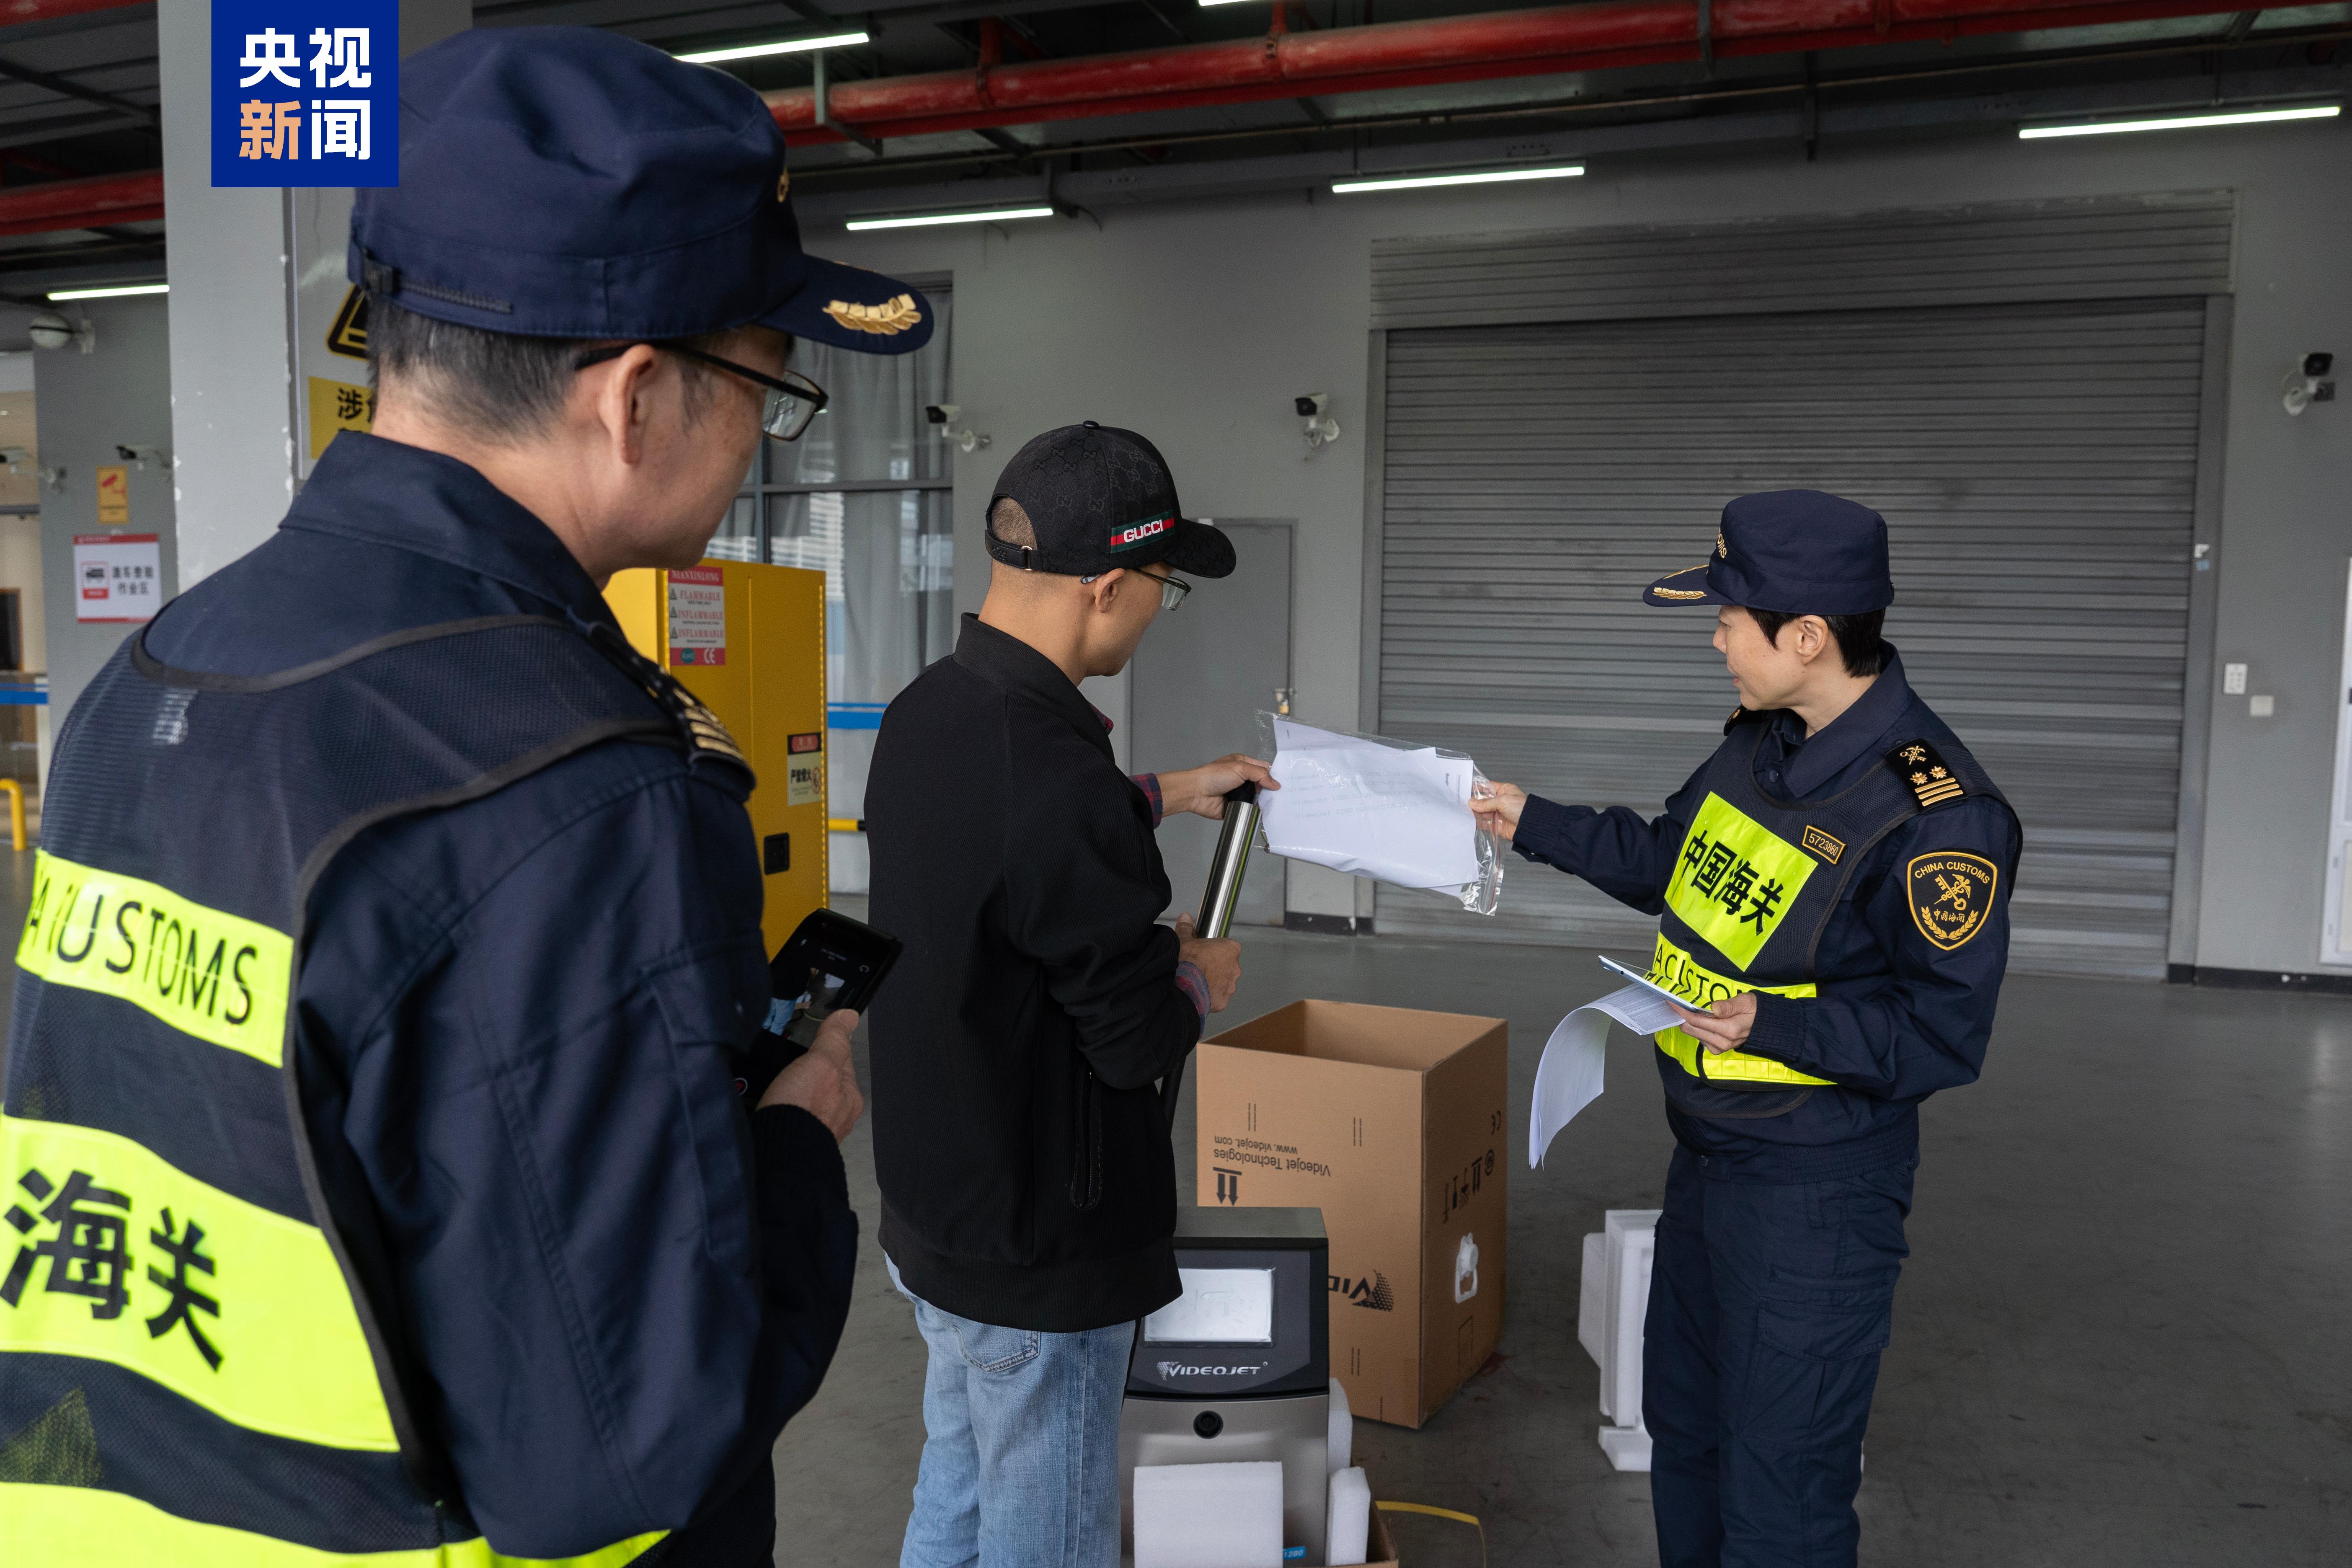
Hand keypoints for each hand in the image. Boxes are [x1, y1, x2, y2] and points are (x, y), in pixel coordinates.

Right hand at [760, 1006, 865, 1140]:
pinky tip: (773, 1110)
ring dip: (794, 1095)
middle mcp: (838, 1118)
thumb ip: (833, 1040)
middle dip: (808, 1076)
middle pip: (823, 1085)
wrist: (779, 1156)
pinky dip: (784, 1112)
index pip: (841, 1063)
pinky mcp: (795, 1143)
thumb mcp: (821, 1062)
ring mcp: (816, 1132)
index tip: (810, 1044)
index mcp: (850, 1099)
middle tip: (790, 1069)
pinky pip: (792, 1119)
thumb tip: (849, 1016)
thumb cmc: (803, 1110)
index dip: (824, 1049)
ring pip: (807, 1104)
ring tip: (779, 1090)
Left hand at [1159, 754, 1278, 820]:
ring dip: (1265, 803)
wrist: (1196, 793)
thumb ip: (1259, 774)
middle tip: (1287, 797)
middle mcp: (1242, 779)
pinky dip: (1256, 813)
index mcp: (1243, 765)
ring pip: (1257, 799)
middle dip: (1271, 791)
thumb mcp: (1240, 768)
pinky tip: (1267, 816)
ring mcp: (1239, 794)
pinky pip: (1249, 810)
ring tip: (1280, 808)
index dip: (1274, 775)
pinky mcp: (1235, 807)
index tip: (1288, 783)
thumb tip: (1276, 785)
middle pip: (1262, 785)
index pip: (1263, 769)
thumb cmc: (1216, 776)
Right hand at [1174, 913, 1241, 1011]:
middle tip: (1198, 966)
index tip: (1203, 952)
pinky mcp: (1223, 1001)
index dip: (1213, 949)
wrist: (1183, 986)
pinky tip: (1198, 992)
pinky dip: (1209, 995)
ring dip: (1213, 981)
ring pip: (1223, 982)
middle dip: (1214, 966)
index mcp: (1230, 949)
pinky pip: (1217, 996)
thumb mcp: (1183, 940)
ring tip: (1196, 980)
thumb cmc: (1187, 962)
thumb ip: (1186, 928)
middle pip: (1226, 965)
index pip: (1226, 947)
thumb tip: (1185, 918)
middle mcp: (1235, 968)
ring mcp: (1230, 986)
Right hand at [1470, 782, 1528, 842]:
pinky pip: (1485, 824)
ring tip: (1465, 811)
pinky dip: (1478, 823)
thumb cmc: (1524, 809)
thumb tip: (1473, 803)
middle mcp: (1501, 802)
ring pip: (1483, 812)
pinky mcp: (1497, 825)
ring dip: (1475, 812)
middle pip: (1483, 800)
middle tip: (1463, 802)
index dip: (1477, 787)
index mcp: (1505, 790)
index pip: (1488, 787)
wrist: (1531, 827)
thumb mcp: (1503, 800)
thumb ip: (1486, 802)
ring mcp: (1499, 814)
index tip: (1466, 788)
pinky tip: (1471, 820)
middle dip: (1474, 802)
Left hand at [1670, 992, 1756, 1054]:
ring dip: (1688, 1022)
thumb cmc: (1755, 1010)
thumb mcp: (1745, 1002)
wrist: (1765, 1025)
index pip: (1696, 1021)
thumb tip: (1714, 1008)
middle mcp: (1722, 1042)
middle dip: (1681, 1016)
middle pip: (1691, 1029)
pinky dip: (1695, 1028)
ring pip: (1694, 1034)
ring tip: (1685, 1009)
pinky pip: (1700, 1038)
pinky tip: (1697, 1019)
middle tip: (1675, 1004)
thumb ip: (1729, 1006)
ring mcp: (1720, 1047)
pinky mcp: (1718, 1049)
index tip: (1671, 1002)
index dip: (1681, 1011)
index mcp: (1728, 1030)